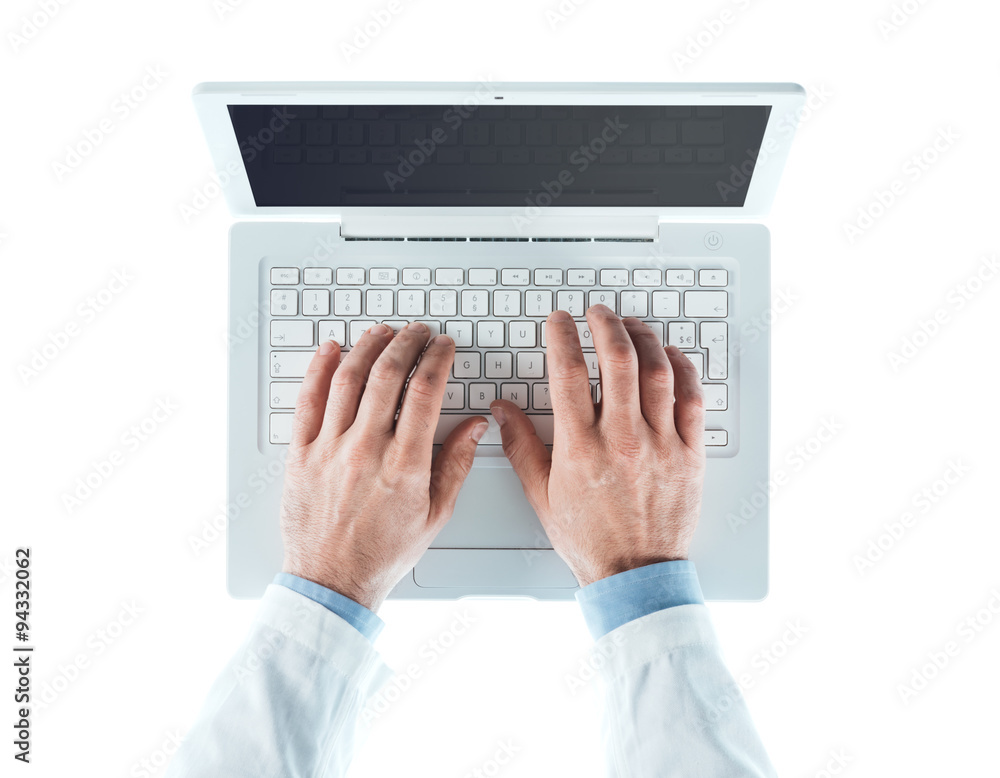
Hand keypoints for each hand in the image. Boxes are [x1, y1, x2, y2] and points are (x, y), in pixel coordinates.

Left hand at [280, 323, 488, 610]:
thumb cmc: (383, 554)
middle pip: (388, 374)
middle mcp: (366, 451)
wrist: (332, 582)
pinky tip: (331, 350)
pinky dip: (319, 368)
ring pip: (348, 378)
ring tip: (383, 333)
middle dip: (407, 342)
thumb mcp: (435, 514)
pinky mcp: (300, 454)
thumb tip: (476, 426)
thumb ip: (456, 465)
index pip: (426, 391)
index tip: (444, 347)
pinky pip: (308, 400)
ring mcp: (330, 450)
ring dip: (368, 346)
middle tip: (418, 332)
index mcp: (405, 466)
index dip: (438, 359)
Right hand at [489, 306, 705, 586]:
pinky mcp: (690, 454)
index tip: (558, 322)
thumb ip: (521, 445)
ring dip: (643, 338)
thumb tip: (503, 409)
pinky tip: (670, 356)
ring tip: (630, 326)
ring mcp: (661, 445)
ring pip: (657, 371)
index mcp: (580, 448)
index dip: (562, 337)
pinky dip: (682, 369)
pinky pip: (692, 399)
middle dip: (605, 325)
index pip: (568, 374)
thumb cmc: (589, 539)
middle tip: (597, 313)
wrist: (635, 575)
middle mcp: (622, 440)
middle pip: (617, 360)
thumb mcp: (542, 495)